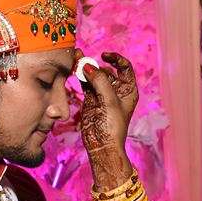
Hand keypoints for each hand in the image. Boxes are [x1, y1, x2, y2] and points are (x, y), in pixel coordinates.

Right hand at [78, 51, 138, 187]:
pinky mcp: (90, 100)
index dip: (115, 59)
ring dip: (85, 68)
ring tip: (75, 59)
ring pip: (94, 76)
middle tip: (83, 59)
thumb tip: (88, 65)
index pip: (124, 68)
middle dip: (95, 64)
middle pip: (106, 70)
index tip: (104, 55)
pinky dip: (80, 77)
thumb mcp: (110, 101)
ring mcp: (102, 95)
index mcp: (128, 90)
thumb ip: (100, 81)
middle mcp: (116, 90)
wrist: (102, 145)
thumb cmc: (113, 126)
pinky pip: (85, 84)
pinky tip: (74, 70)